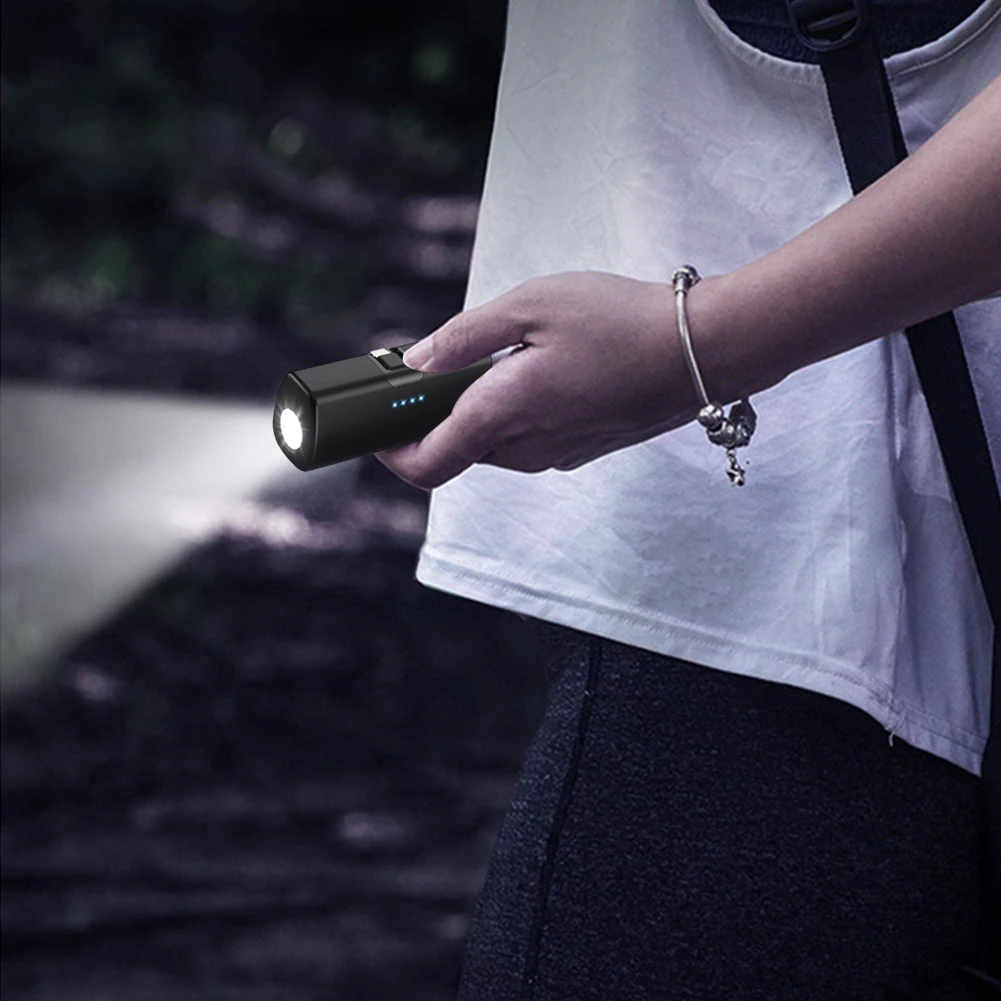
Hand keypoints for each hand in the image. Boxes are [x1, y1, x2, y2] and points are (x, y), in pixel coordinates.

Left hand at [374, 271, 707, 491]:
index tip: (376, 421)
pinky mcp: (582, 449)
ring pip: (493, 444)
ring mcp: (558, 455)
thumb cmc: (620, 320)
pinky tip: (538, 369)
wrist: (706, 350)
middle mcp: (526, 449)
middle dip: (435, 416)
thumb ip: (464, 338)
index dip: (389, 450)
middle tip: (436, 365)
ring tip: (497, 356)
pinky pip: (529, 439)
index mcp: (503, 415)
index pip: (425, 464)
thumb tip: (417, 363)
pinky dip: (515, 413)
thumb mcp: (530, 305)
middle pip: (456, 450)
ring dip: (478, 411)